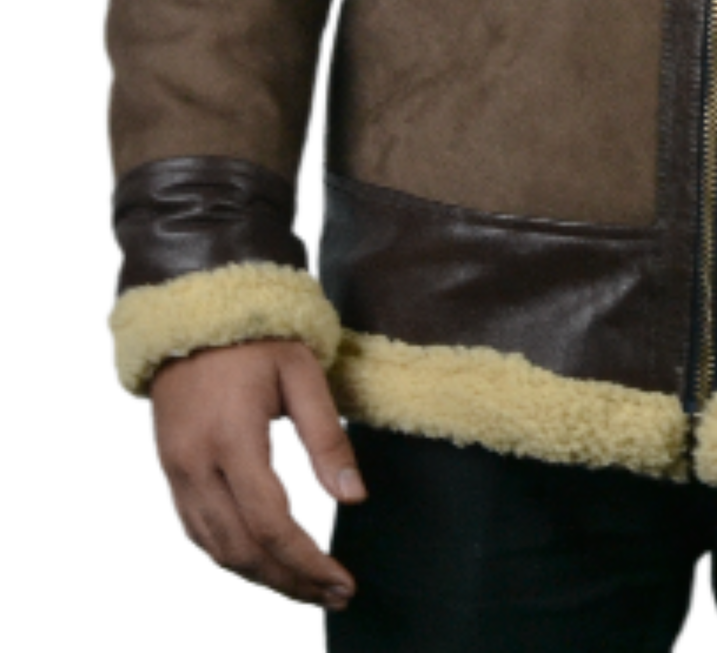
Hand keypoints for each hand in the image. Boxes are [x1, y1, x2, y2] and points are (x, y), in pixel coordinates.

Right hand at [151, 339, 365, 609]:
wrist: (192, 310)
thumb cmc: (256, 335)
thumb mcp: (302, 373)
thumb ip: (327, 438)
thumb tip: (355, 498)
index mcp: (231, 438)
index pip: (269, 524)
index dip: (307, 562)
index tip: (344, 581)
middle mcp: (195, 464)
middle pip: (241, 549)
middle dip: (290, 582)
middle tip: (336, 594)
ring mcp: (176, 471)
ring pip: (216, 549)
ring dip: (262, 577)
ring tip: (308, 587)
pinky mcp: (171, 470)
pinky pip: (198, 530)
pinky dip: (232, 556)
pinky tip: (264, 562)